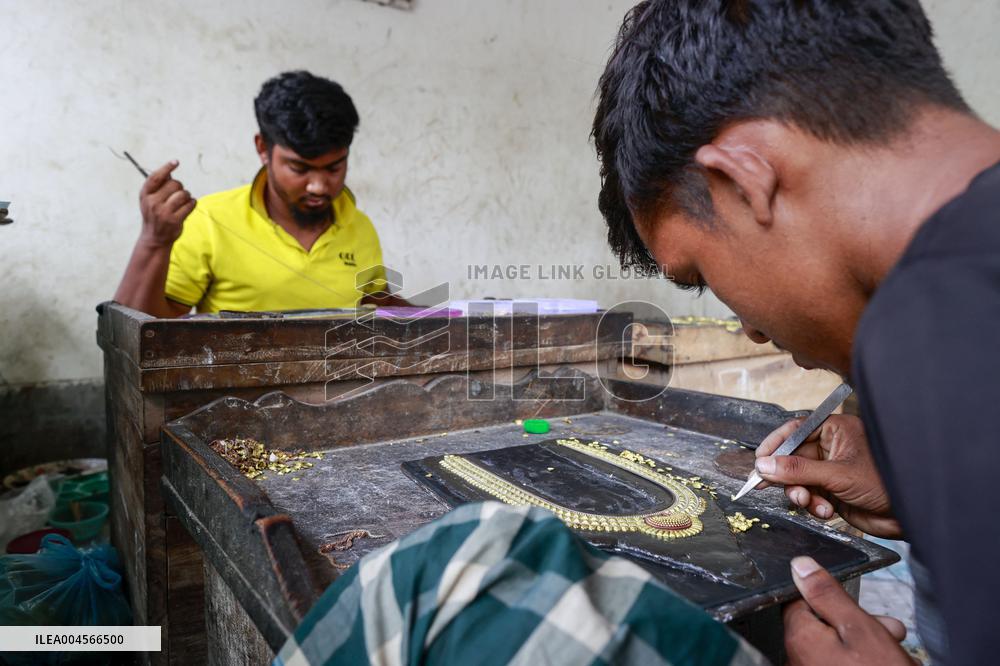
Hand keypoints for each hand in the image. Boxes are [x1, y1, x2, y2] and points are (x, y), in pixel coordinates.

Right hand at [139, 161, 195, 246]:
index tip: (176, 162)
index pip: (156, 177)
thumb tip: (169, 171)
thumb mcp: (150, 200)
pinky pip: (190, 205)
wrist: (154, 237)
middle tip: (178, 194)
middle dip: (180, 187)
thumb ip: (158, 186)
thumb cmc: (154, 214)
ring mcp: (163, 212)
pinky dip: (192, 203)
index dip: (166, 168)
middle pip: (174, 184)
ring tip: (183, 201)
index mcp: (145, 195)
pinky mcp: (174, 220)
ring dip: (187, 196)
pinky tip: (189, 205)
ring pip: (183, 194)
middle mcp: (152, 202)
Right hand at [755, 414, 901, 538]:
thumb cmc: (886, 483)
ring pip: (798, 480)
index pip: (795, 430)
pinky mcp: (833, 492)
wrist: (909, 515)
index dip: (775, 445)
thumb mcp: (837, 474)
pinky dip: (813, 505)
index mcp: (836, 431)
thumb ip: (798, 470)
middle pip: (792, 458)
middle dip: (786, 476)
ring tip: (808, 502)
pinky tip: (826, 510)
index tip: (759, 461)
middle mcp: (832, 448)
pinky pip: (809, 495)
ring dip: (800, 494)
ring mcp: (831, 471)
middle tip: (768, 486)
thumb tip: (765, 466)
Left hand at [784, 556, 914, 664]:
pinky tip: (885, 661)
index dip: (830, 596)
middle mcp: (797, 659)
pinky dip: (859, 659)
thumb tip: (800, 565)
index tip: (855, 601)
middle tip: (889, 627)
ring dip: (865, 642)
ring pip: (834, 646)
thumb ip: (828, 594)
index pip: (800, 600)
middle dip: (858, 622)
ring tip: (895, 647)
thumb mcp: (859, 628)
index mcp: (799, 638)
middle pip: (821, 624)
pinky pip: (837, 663)